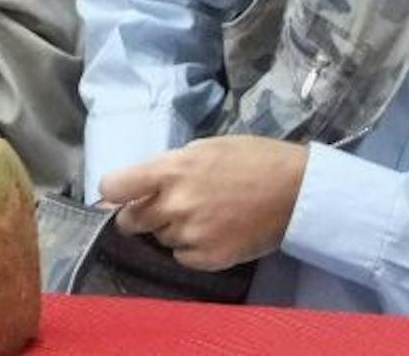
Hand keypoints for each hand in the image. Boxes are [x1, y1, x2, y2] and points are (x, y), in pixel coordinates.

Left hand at [99, 136, 307, 270]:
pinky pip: (182, 257)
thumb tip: (135, 187)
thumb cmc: (250, 158)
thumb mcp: (203, 148)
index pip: (113, 187)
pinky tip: (213, 232)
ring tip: (201, 215)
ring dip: (171, 229)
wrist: (295, 190)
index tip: (120, 196)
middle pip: (129, 221)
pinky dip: (191, 248)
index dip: (113, 193)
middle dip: (139, 215)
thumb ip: (166, 168)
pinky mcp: (208, 259)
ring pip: (159, 238)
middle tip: (164, 207)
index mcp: (170, 170)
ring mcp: (190, 234)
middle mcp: (174, 205)